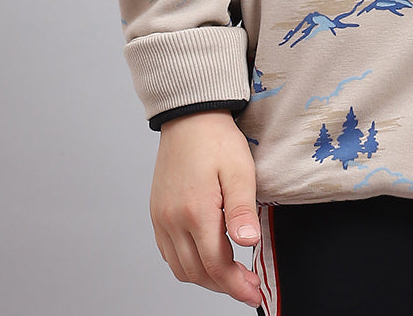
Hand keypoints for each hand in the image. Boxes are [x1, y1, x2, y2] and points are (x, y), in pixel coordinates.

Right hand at [150, 110, 262, 307]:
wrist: (190, 116)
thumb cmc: (218, 140)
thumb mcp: (239, 171)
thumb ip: (242, 210)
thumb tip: (248, 243)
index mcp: (195, 212)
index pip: (216, 265)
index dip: (236, 285)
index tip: (255, 294)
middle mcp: (172, 221)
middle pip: (197, 272)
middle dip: (224, 285)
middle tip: (249, 286)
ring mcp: (161, 219)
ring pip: (180, 268)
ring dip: (205, 278)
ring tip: (231, 275)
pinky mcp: (157, 214)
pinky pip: (169, 253)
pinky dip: (188, 264)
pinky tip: (206, 257)